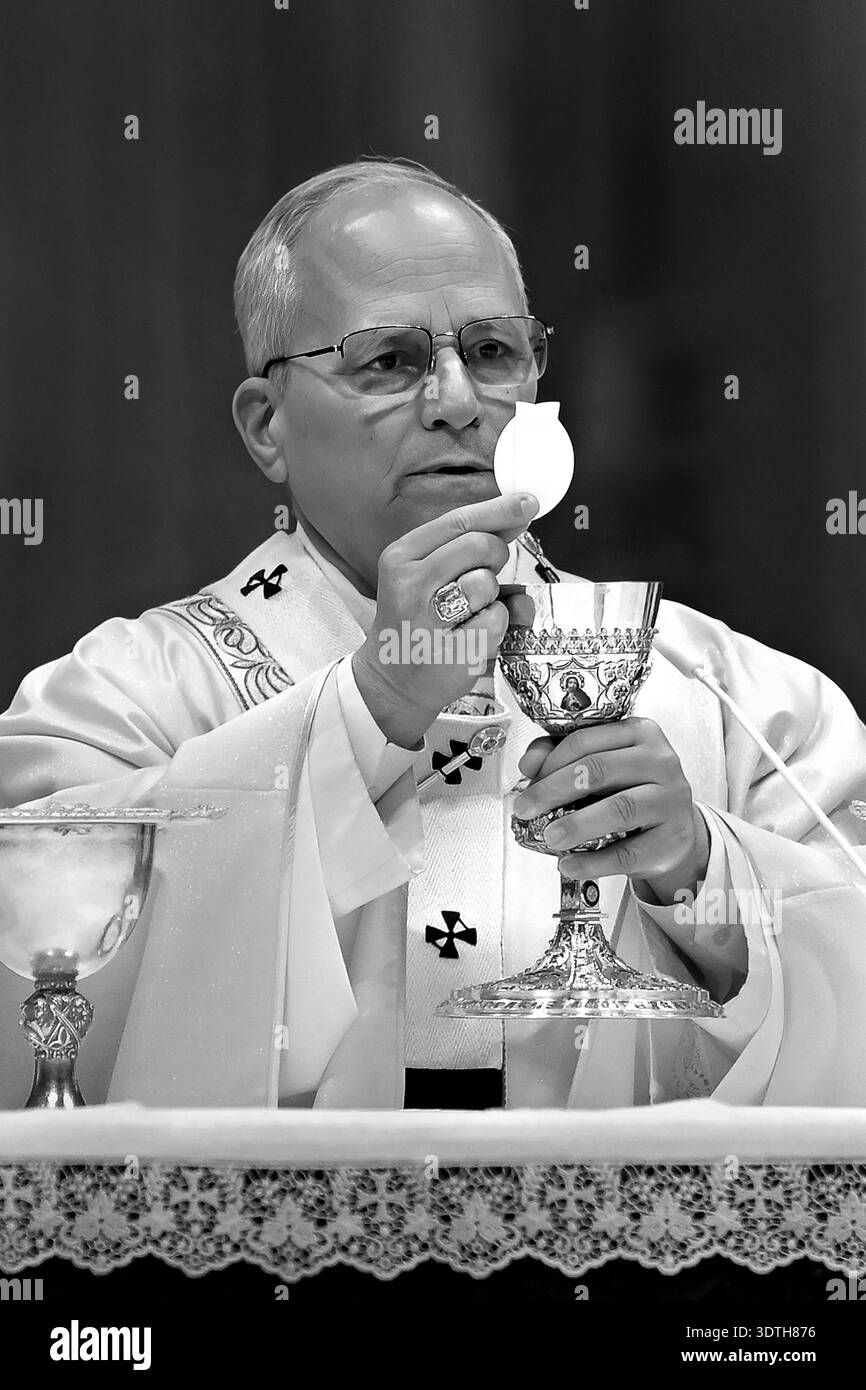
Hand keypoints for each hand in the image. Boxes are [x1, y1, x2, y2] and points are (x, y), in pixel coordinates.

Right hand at [352, 492, 539, 747]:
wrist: (393, 680)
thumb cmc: (418, 620)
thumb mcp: (427, 575)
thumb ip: (467, 548)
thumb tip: (518, 517)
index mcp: (401, 557)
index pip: (457, 522)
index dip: (499, 510)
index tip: (529, 501)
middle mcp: (409, 585)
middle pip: (478, 545)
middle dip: (496, 555)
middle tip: (487, 574)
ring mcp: (428, 621)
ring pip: (487, 583)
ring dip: (492, 595)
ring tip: (469, 611)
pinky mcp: (451, 652)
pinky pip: (497, 620)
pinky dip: (497, 624)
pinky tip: (474, 634)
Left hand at [512, 716, 709, 903]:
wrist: (672, 830)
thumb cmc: (630, 790)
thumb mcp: (599, 765)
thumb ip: (560, 756)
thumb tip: (528, 765)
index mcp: (639, 732)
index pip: (585, 740)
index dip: (550, 761)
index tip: (527, 783)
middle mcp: (661, 760)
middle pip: (599, 769)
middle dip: (554, 790)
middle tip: (525, 810)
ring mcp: (672, 799)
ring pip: (620, 808)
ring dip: (577, 825)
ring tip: (550, 838)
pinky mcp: (674, 838)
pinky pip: (629, 852)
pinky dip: (594, 862)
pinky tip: (570, 865)